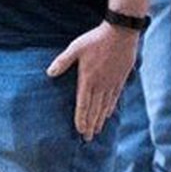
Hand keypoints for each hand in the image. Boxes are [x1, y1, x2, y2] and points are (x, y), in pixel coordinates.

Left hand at [47, 22, 140, 140]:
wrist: (121, 33)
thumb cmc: (96, 39)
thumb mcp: (75, 48)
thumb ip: (62, 61)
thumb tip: (49, 73)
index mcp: (88, 79)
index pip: (83, 105)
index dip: (81, 119)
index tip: (79, 130)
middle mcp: (100, 84)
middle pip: (94, 110)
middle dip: (90, 125)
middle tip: (87, 138)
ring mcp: (112, 83)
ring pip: (105, 106)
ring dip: (100, 120)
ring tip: (97, 131)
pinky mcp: (121, 79)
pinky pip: (115, 98)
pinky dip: (110, 108)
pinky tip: (108, 115)